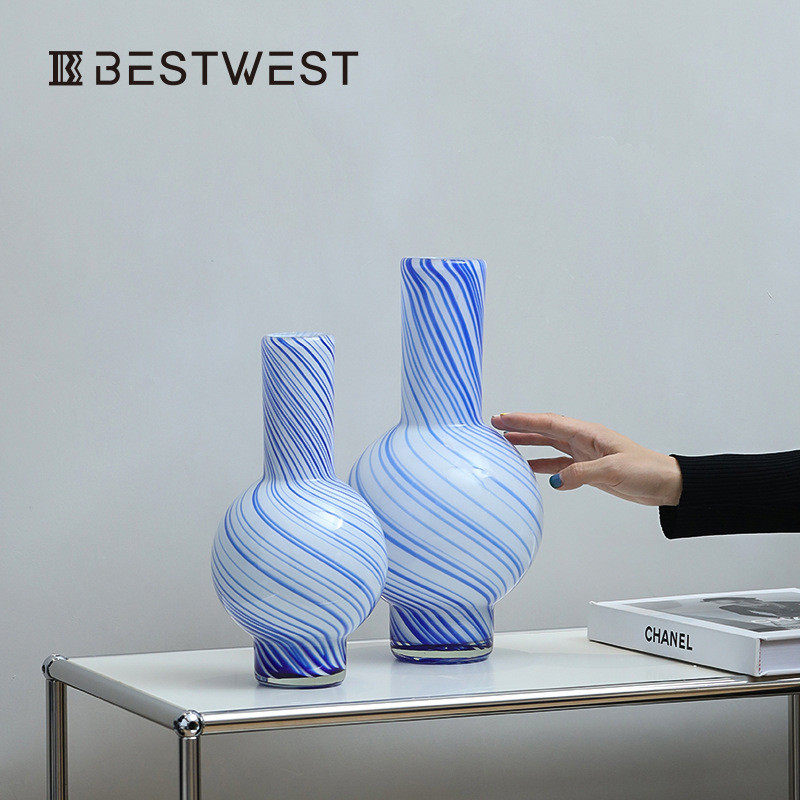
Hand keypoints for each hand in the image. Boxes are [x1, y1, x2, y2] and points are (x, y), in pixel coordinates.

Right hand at [491, 412, 681, 506]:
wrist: (665, 484)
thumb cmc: (645, 471)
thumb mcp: (613, 471)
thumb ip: (582, 474)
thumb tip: (554, 481)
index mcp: (588, 433)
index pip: (549, 424)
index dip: (524, 421)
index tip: (502, 418)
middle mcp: (583, 440)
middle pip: (545, 430)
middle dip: (520, 426)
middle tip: (495, 425)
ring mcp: (584, 453)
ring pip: (549, 444)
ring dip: (527, 443)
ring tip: (504, 442)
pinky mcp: (588, 468)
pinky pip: (558, 463)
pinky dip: (542, 463)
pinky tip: (529, 467)